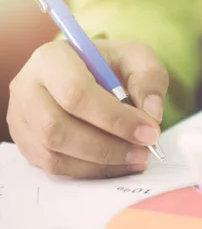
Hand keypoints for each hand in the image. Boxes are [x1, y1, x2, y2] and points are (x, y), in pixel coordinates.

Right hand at [7, 39, 167, 177]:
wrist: (93, 73)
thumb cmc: (113, 65)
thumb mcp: (138, 58)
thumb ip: (149, 79)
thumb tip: (151, 114)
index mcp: (52, 58)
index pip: (76, 94)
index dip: (115, 118)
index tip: (149, 131)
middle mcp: (28, 87)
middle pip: (57, 128)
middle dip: (108, 146)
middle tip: (144, 150)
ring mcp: (23, 118)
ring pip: (54, 152)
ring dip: (102, 162)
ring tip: (137, 157)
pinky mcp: (28, 143)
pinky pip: (56, 166)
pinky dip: (92, 171)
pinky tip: (119, 164)